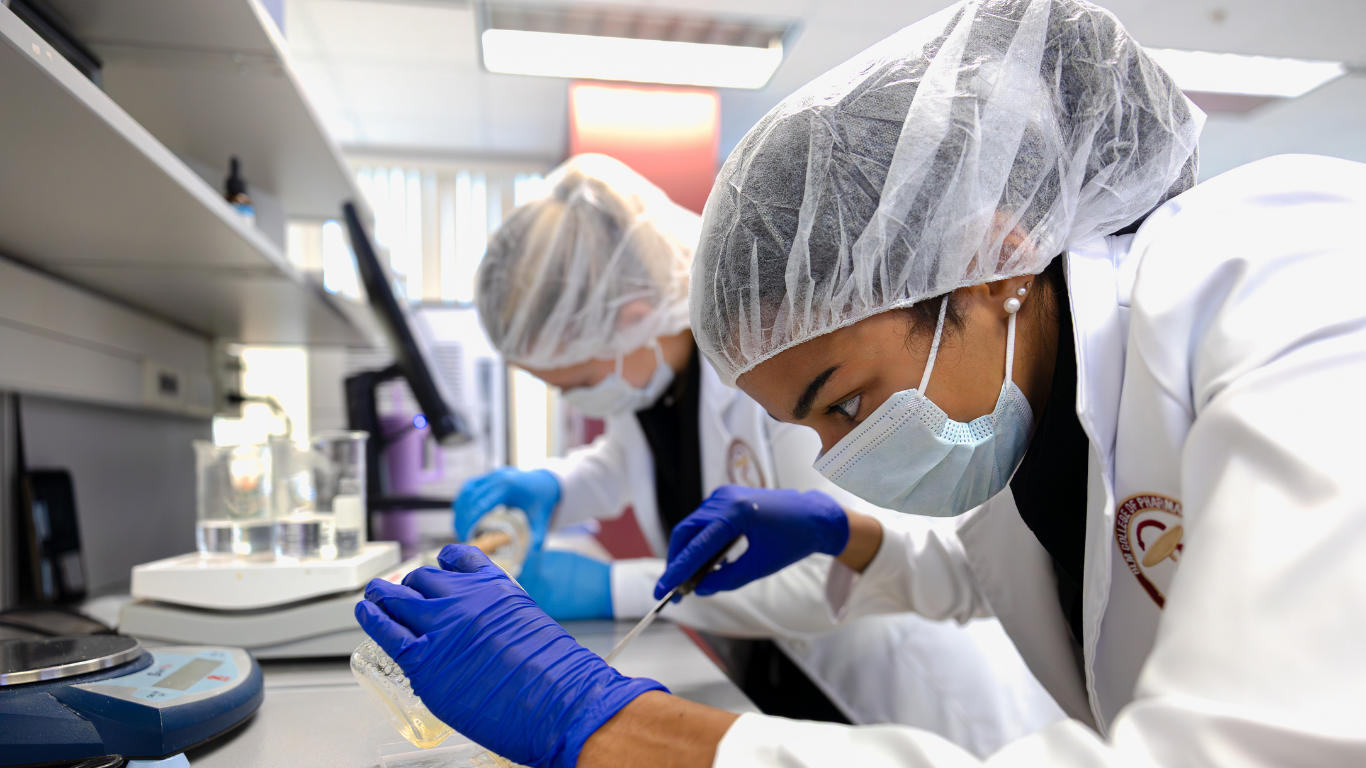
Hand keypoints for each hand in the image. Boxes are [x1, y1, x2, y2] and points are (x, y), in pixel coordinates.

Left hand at [356, 545, 664, 767]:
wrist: (555, 697)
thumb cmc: (552, 671)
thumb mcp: (530, 624)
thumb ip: (501, 619)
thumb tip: (485, 634)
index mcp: (493, 586)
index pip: (457, 559)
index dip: (442, 563)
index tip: (437, 566)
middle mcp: (464, 598)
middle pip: (423, 578)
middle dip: (410, 585)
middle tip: (400, 592)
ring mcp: (441, 626)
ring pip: (399, 598)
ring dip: (382, 594)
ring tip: (372, 595)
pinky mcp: (424, 660)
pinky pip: (388, 631)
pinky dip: (372, 618)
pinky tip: (365, 611)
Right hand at [455, 468, 560, 546]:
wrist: (546, 481)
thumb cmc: (542, 501)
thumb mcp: (541, 519)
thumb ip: (537, 536)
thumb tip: (530, 553)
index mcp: (507, 487)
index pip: (481, 503)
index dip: (470, 520)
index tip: (466, 536)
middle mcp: (496, 478)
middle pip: (470, 498)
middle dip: (462, 519)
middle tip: (462, 538)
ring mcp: (490, 475)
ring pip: (466, 492)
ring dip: (460, 511)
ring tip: (460, 530)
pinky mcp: (487, 476)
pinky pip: (469, 488)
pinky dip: (463, 502)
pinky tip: (462, 517)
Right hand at [655, 485, 848, 598]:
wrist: (812, 517)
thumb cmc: (792, 540)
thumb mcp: (759, 566)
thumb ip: (727, 578)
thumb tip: (700, 588)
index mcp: (736, 513)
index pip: (698, 545)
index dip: (678, 569)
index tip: (664, 589)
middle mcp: (725, 499)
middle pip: (686, 532)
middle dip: (676, 561)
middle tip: (671, 588)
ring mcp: (723, 495)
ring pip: (692, 527)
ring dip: (686, 553)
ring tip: (684, 580)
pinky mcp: (725, 498)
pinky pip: (702, 522)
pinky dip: (697, 542)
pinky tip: (698, 563)